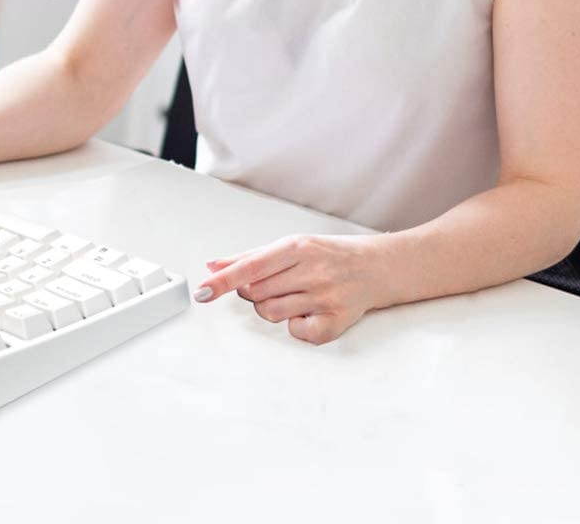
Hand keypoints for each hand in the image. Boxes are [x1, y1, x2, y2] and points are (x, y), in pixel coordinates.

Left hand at [193, 233, 386, 345]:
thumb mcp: (291, 246)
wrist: (376, 266)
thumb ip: (250, 257)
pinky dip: (296, 325)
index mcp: (297, 247)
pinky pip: (297, 333)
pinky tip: (308, 310)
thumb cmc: (330, 254)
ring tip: (293, 295)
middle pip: (257, 293)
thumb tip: (213, 265)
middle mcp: (312, 271)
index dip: (223, 280)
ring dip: (272, 308)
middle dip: (255, 292)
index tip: (202, 291)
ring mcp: (326, 297)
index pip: (250, 266)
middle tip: (274, 283)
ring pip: (272, 313)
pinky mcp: (336, 321)